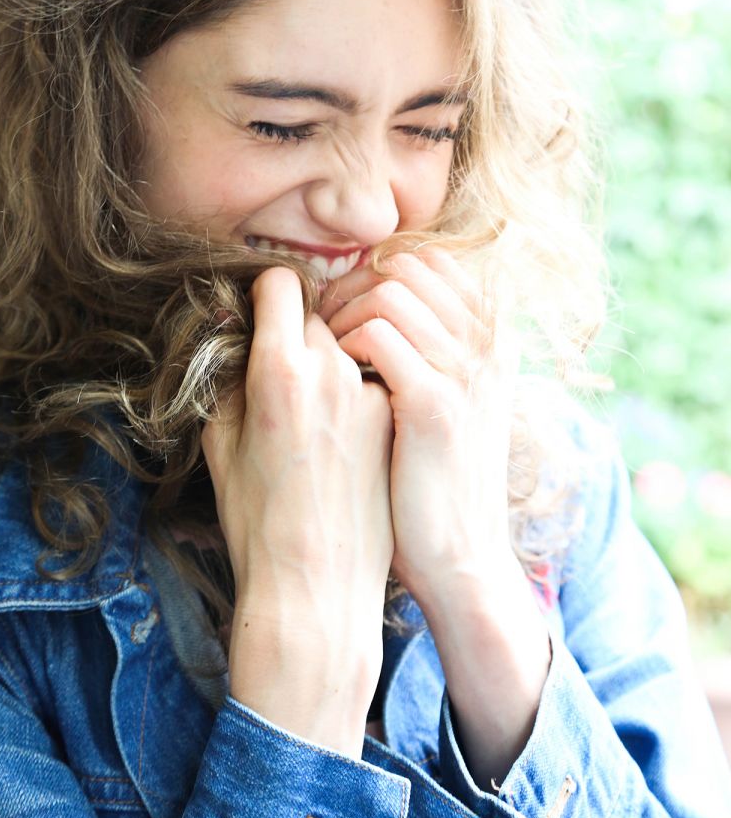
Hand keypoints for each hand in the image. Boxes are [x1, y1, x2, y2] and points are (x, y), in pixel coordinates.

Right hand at [201, 266, 393, 754]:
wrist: (317, 587)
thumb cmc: (257, 522)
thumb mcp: (221, 443)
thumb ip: (228, 375)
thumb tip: (235, 330)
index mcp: (280, 371)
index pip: (282, 283)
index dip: (268, 292)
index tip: (264, 311)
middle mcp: (332, 371)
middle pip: (318, 309)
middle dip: (299, 326)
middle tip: (286, 364)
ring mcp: (370, 393)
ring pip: (349, 343)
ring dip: (332, 356)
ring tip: (314, 406)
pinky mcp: (395, 418)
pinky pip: (372, 378)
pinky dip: (358, 387)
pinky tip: (343, 430)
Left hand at [325, 249, 519, 611]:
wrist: (461, 558)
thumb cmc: (437, 478)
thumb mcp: (453, 401)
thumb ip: (432, 348)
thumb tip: (375, 303)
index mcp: (493, 337)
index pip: (431, 259)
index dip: (377, 270)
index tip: (345, 306)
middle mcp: (488, 343)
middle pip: (407, 264)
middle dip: (353, 286)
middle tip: (324, 325)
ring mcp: (466, 371)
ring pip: (389, 291)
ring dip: (343, 313)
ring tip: (325, 352)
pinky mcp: (434, 405)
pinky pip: (378, 335)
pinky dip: (345, 344)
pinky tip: (334, 376)